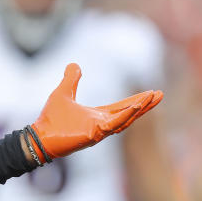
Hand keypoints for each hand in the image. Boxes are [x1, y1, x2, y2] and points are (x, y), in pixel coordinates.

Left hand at [28, 63, 162, 162]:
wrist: (40, 136)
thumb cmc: (51, 119)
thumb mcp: (63, 93)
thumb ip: (71, 79)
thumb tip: (74, 64)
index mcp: (98, 116)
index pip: (122, 107)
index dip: (137, 101)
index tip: (150, 93)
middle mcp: (103, 124)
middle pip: (130, 112)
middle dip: (146, 104)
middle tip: (160, 94)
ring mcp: (101, 130)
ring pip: (126, 118)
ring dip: (141, 108)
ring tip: (154, 97)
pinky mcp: (96, 133)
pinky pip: (115, 123)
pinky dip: (127, 114)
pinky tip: (138, 105)